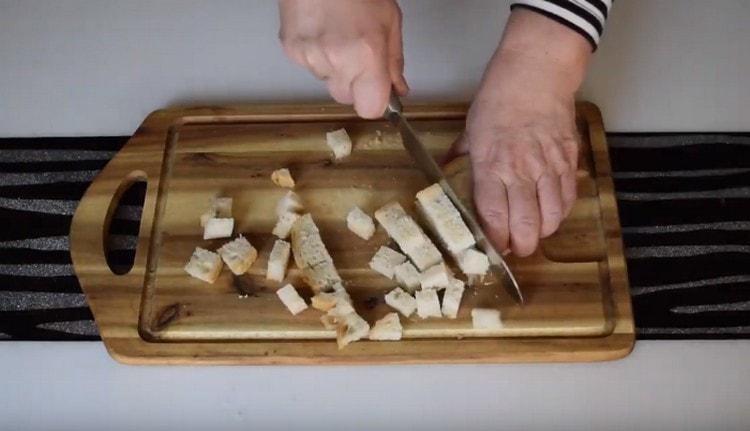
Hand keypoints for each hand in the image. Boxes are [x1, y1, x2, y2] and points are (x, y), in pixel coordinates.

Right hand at [278, 0, 407, 117]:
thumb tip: (398, 90)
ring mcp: (309, 57)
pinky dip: (316, 55)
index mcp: (366, 54)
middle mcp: (336, 61)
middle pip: (345, 98)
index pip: (369, 109)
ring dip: (334, 67)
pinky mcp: (290, 50)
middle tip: (358, 54)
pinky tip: (321, 31)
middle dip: (354, 84)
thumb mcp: (389, 20)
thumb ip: (394, 61)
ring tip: (337, 35)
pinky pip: (309, 67)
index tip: (378, 92)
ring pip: (326, 82)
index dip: (375, 102)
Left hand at [448, 9, 590, 256]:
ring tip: (533, 234)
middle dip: (522, 246)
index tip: (494, 250)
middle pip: (527, 226)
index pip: (495, 219)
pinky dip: (560, 212)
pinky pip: (568, 198)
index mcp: (491, 167)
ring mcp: (549, 167)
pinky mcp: (569, 160)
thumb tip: (448, 176)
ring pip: (552, 218)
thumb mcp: (471, 132)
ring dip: (542, 233)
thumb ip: (463, 160)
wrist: (536, 73)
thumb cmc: (499, 99)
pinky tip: (550, 214)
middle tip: (516, 248)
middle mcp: (521, 172)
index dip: (497, 242)